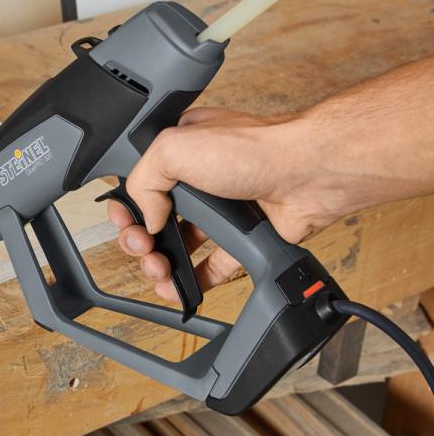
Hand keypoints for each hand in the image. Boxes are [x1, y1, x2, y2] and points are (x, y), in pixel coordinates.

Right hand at [107, 106, 343, 301]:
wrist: (309, 172)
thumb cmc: (253, 148)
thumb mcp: (174, 147)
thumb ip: (142, 181)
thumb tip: (148, 219)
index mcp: (178, 152)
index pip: (138, 185)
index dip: (127, 209)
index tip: (129, 225)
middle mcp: (198, 180)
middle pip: (154, 221)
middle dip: (141, 242)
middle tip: (146, 251)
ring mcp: (221, 210)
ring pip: (180, 246)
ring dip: (163, 264)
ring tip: (162, 273)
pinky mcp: (243, 236)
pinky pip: (213, 265)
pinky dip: (195, 280)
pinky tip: (183, 288)